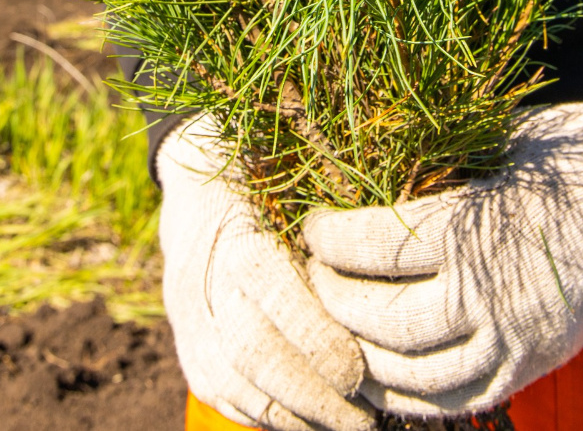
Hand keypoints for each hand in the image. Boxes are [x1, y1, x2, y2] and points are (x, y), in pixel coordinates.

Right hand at [160, 115, 374, 430]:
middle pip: (252, 351)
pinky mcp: (189, 352)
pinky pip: (226, 397)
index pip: (269, 294)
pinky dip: (271, 418)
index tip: (358, 372)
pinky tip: (314, 423)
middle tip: (365, 421)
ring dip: (297, 415)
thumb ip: (336, 216)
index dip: (313, 338)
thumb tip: (393, 244)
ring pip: (237, 383)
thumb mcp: (298, 178)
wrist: (196, 184)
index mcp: (235, 232)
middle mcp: (202, 279)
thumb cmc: (271, 175)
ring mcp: (190, 321)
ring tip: (350, 428)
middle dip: (312, 393)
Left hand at [303, 97, 582, 417]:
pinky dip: (411, 396)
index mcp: (474, 229)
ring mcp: (517, 339)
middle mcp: (492, 295)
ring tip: (336, 326)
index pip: (374, 248)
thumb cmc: (568, 152)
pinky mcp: (536, 363)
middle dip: (333, 300)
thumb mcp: (491, 147)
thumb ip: (430, 174)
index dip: (328, 241)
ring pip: (414, 372)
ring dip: (362, 354)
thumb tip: (354, 168)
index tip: (309, 227)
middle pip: (384, 320)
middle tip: (311, 277)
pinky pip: (461, 399)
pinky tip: (381, 374)